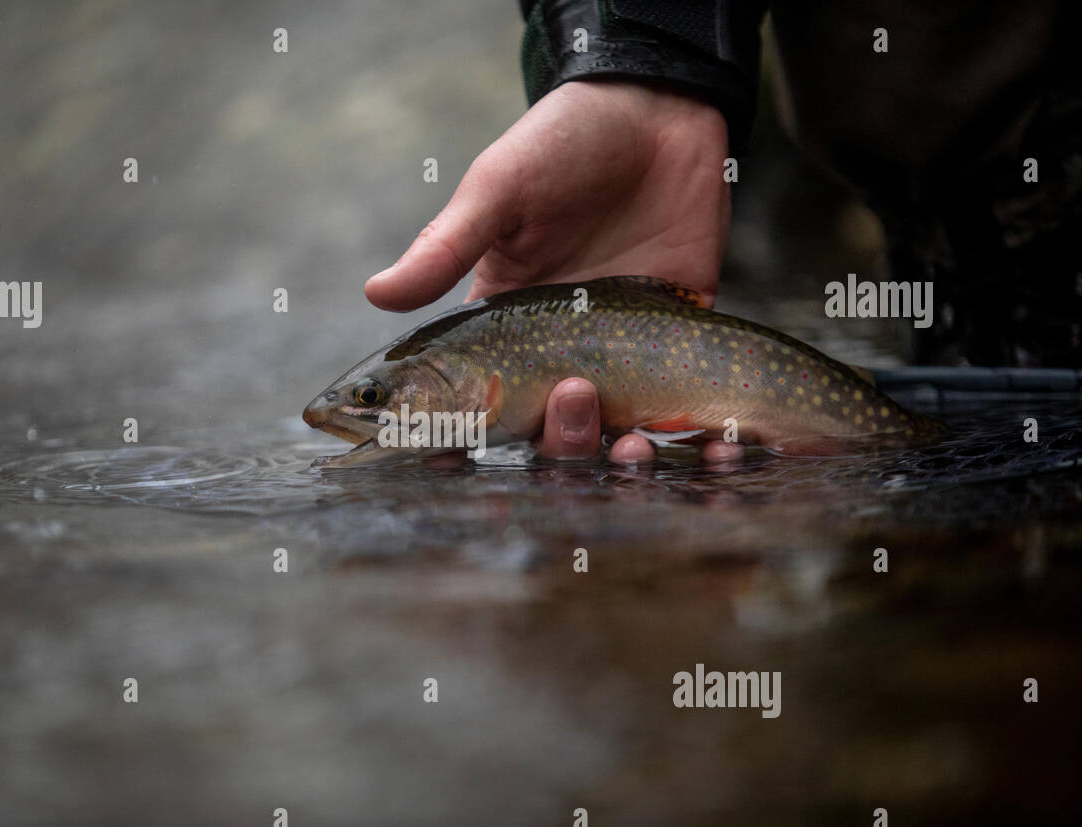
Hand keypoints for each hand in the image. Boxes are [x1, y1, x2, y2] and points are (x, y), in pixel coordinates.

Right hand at [365, 79, 734, 464]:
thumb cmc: (563, 142)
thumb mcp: (498, 191)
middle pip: (547, 430)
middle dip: (559, 438)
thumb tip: (376, 293)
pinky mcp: (680, 339)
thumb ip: (445, 247)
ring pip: (612, 434)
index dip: (457, 436)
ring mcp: (619, 349)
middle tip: (575, 390)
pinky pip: (683, 408)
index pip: (472, 399)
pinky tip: (710, 449)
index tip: (449, 459)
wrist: (659, 108)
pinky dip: (692, 442)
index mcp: (503, 323)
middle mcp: (558, 348)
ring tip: (633, 443)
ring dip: (616, 455)